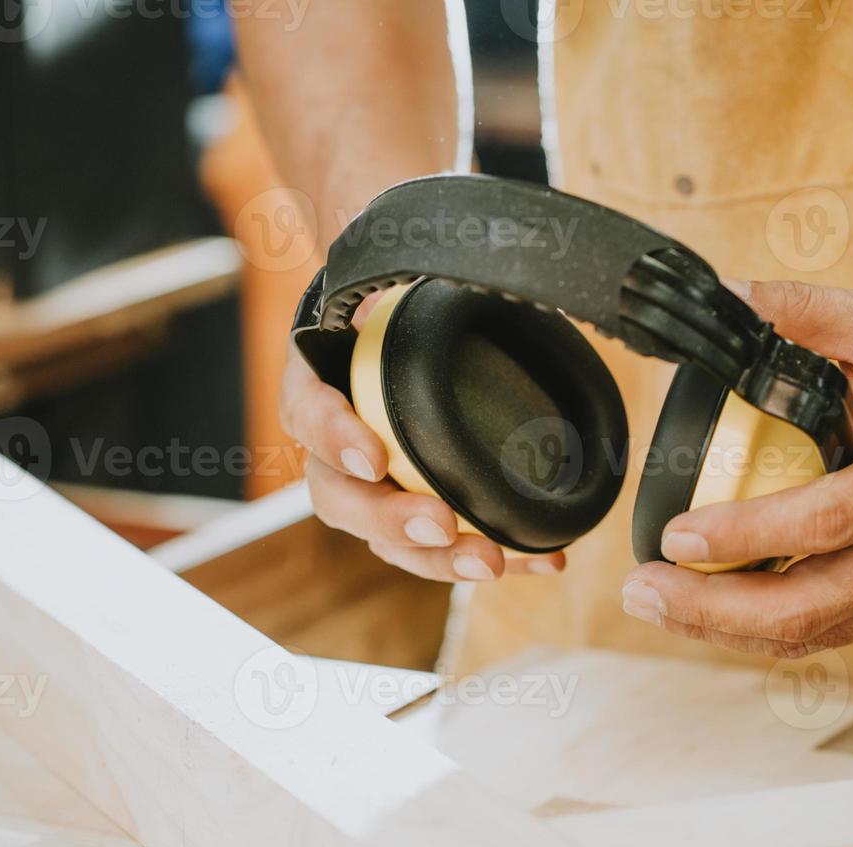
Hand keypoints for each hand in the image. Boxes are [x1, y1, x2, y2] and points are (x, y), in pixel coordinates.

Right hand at [281, 297, 566, 582]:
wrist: (409, 330)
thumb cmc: (393, 305)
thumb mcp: (390, 279)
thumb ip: (396, 283)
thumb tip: (423, 281)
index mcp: (315, 384)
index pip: (308, 412)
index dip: (336, 438)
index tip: (375, 458)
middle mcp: (333, 449)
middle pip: (340, 497)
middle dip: (390, 519)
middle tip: (439, 526)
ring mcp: (371, 490)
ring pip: (384, 539)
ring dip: (437, 559)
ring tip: (489, 561)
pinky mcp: (414, 514)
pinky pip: (441, 549)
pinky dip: (496, 555)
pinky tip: (544, 560)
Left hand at [621, 281, 852, 656]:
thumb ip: (808, 313)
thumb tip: (727, 294)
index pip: (821, 524)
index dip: (742, 537)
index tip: (675, 536)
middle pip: (806, 608)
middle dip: (711, 609)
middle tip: (641, 587)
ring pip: (809, 633)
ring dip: (722, 629)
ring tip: (655, 603)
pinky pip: (824, 633)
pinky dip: (758, 632)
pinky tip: (706, 615)